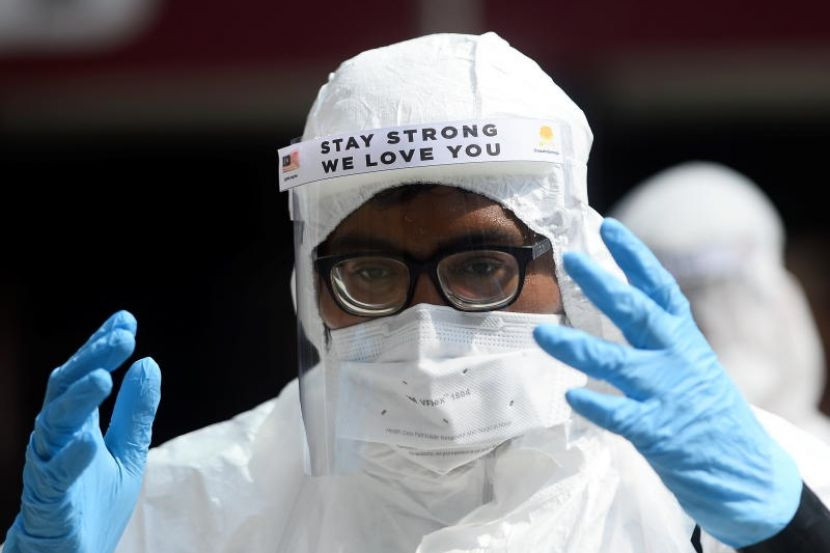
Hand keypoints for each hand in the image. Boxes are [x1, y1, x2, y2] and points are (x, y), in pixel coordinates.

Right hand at [4, 311, 160, 552]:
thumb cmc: (94, 504)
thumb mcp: (127, 451)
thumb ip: (136, 411)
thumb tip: (148, 361)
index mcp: (76, 425)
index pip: (84, 374)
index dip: (101, 346)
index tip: (126, 319)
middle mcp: (57, 439)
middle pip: (67, 388)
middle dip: (92, 359)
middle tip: (123, 336)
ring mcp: (48, 468)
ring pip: (53, 425)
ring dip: (77, 400)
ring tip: (102, 377)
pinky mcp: (48, 502)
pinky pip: (52, 477)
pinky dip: (69, 458)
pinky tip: (88, 442)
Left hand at [533, 218, 800, 547]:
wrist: (747, 475)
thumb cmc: (708, 415)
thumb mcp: (690, 366)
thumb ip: (654, 340)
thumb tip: (613, 306)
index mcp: (684, 339)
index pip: (659, 288)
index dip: (634, 256)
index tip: (609, 227)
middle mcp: (675, 359)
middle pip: (636, 313)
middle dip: (603, 285)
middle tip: (571, 260)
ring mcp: (667, 394)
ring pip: (615, 363)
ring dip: (576, 347)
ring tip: (542, 333)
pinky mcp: (658, 432)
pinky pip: (619, 415)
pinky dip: (595, 405)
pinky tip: (572, 397)